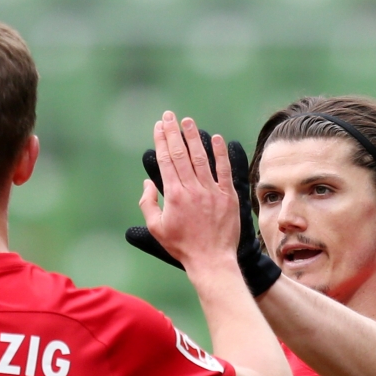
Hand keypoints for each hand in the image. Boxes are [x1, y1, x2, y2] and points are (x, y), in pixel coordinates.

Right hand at [128, 122, 280, 295]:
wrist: (212, 260)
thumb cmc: (182, 247)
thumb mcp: (156, 228)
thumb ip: (148, 204)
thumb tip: (147, 183)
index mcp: (174, 195)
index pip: (166, 161)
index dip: (162, 141)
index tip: (159, 126)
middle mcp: (192, 189)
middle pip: (182, 154)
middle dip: (174, 132)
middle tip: (170, 116)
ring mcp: (212, 191)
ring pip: (201, 158)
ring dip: (194, 137)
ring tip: (188, 122)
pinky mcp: (228, 196)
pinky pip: (224, 170)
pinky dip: (220, 153)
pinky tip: (216, 139)